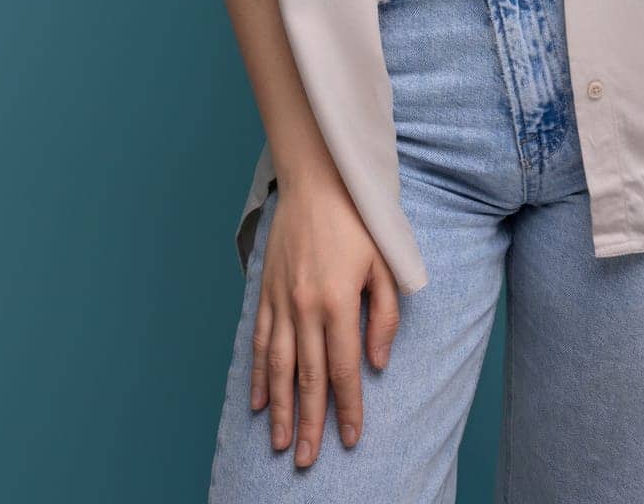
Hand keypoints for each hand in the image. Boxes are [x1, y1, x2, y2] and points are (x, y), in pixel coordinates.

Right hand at [250, 177, 401, 467]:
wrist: (316, 182)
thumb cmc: (357, 222)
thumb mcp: (385, 263)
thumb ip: (384, 315)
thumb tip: (376, 363)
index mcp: (339, 302)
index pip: (343, 369)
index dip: (348, 408)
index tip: (351, 439)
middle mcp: (305, 307)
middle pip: (307, 378)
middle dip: (309, 423)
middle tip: (306, 460)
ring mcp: (281, 301)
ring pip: (279, 367)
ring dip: (279, 409)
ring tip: (280, 443)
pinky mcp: (266, 292)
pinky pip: (261, 342)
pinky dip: (259, 374)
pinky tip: (258, 401)